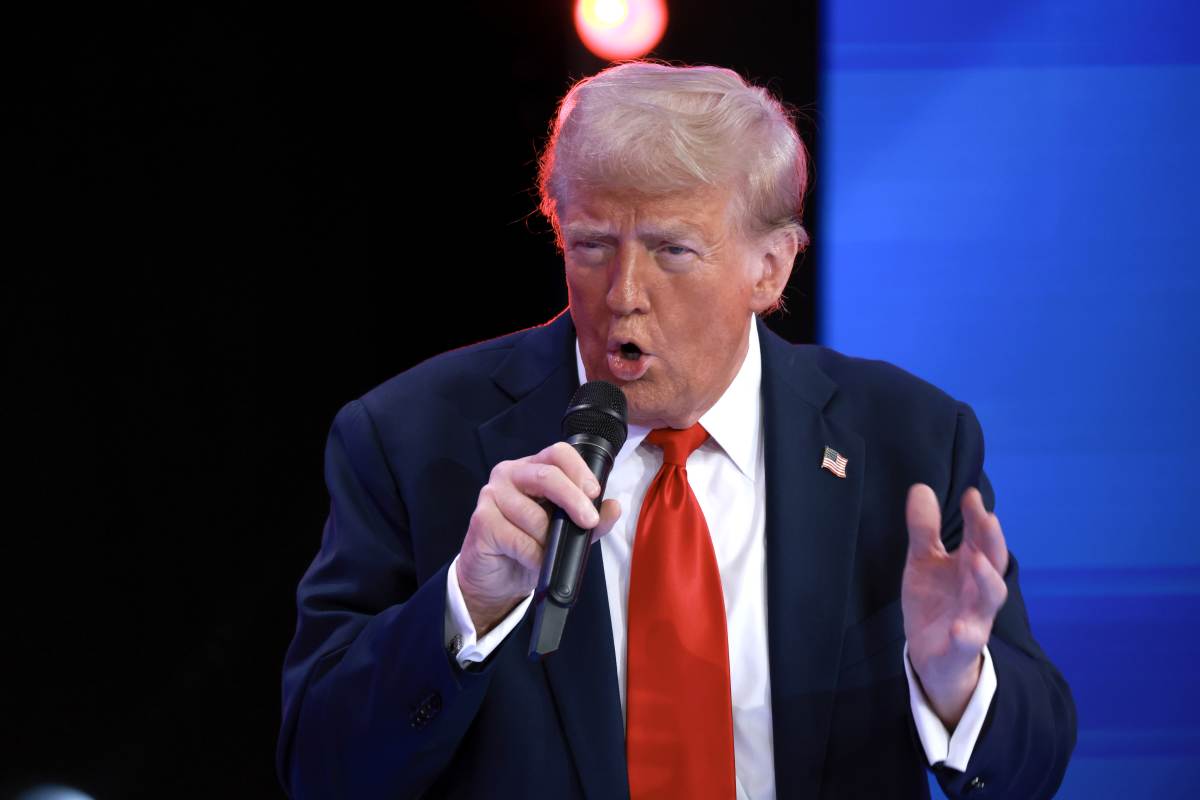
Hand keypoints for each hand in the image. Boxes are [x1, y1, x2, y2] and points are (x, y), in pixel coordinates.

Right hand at [457, 441, 621, 635]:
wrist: (498, 578)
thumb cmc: (531, 547)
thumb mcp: (568, 532)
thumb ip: (592, 519)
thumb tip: (613, 508)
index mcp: (533, 469)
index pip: (558, 453)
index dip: (579, 470)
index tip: (594, 493)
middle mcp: (510, 474)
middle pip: (546, 476)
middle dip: (573, 499)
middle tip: (588, 522)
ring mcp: (492, 495)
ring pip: (534, 515)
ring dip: (549, 540)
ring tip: (548, 552)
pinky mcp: (481, 521)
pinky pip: (518, 539)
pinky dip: (533, 555)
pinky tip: (532, 560)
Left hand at [902, 483, 1008, 728]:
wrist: (931, 653)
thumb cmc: (935, 601)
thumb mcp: (924, 561)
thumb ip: (924, 528)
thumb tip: (921, 487)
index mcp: (969, 566)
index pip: (979, 537)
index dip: (977, 517)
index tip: (971, 495)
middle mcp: (977, 589)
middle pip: (991, 563)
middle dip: (992, 541)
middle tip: (987, 518)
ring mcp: (973, 618)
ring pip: (988, 600)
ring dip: (986, 581)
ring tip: (977, 561)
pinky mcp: (960, 647)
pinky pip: (967, 642)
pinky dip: (966, 635)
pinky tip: (960, 628)